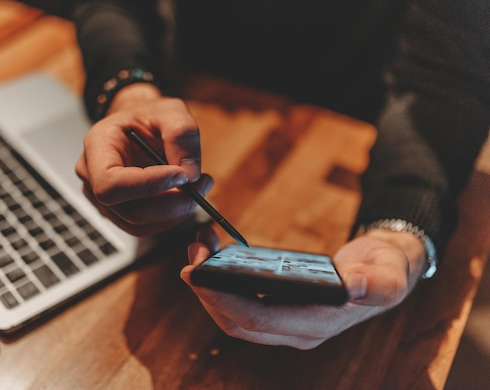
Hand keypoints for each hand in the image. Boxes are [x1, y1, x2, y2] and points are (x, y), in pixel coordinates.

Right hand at [76, 83, 212, 235]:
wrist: (140, 125)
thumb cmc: (150, 116)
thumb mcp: (171, 111)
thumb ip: (182, 134)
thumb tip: (190, 174)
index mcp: (97, 145)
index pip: (111, 183)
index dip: (148, 185)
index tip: (182, 175)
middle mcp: (92, 176)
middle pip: (128, 210)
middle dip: (171, 203)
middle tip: (201, 184)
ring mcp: (101, 198)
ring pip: (138, 224)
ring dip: (174, 212)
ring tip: (197, 187)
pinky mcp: (118, 212)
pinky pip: (144, 227)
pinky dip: (170, 217)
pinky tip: (184, 196)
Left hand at [180, 226, 425, 348]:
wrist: (383, 273)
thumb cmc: (386, 271)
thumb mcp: (389, 274)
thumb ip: (376, 284)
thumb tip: (351, 286)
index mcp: (317, 324)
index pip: (258, 320)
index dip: (223, 299)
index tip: (197, 274)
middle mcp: (296, 331)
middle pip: (237, 322)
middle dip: (207, 292)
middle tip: (191, 256)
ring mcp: (286, 323)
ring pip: (234, 315)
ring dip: (210, 287)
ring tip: (198, 249)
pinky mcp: (279, 309)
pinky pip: (241, 303)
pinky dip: (222, 283)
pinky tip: (214, 256)